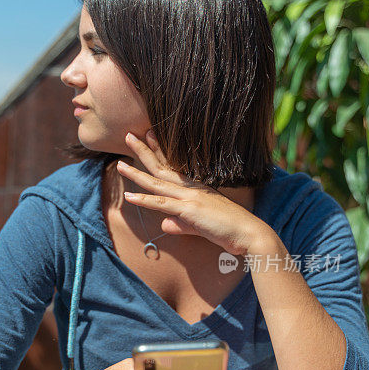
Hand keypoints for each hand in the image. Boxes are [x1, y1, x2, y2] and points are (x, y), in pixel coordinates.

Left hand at [117, 130, 270, 257]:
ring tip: (120, 163)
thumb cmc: (228, 229)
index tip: (148, 136)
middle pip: (161, 167)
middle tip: (128, 135)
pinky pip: (162, 204)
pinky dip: (144, 201)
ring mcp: (189, 197)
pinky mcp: (189, 210)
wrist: (248, 234)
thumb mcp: (198, 226)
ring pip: (157, 183)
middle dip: (144, 151)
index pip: (172, 167)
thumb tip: (164, 224)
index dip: (158, 151)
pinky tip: (129, 196)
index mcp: (195, 188)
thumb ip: (180, 224)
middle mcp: (191, 188)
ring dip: (137, 173)